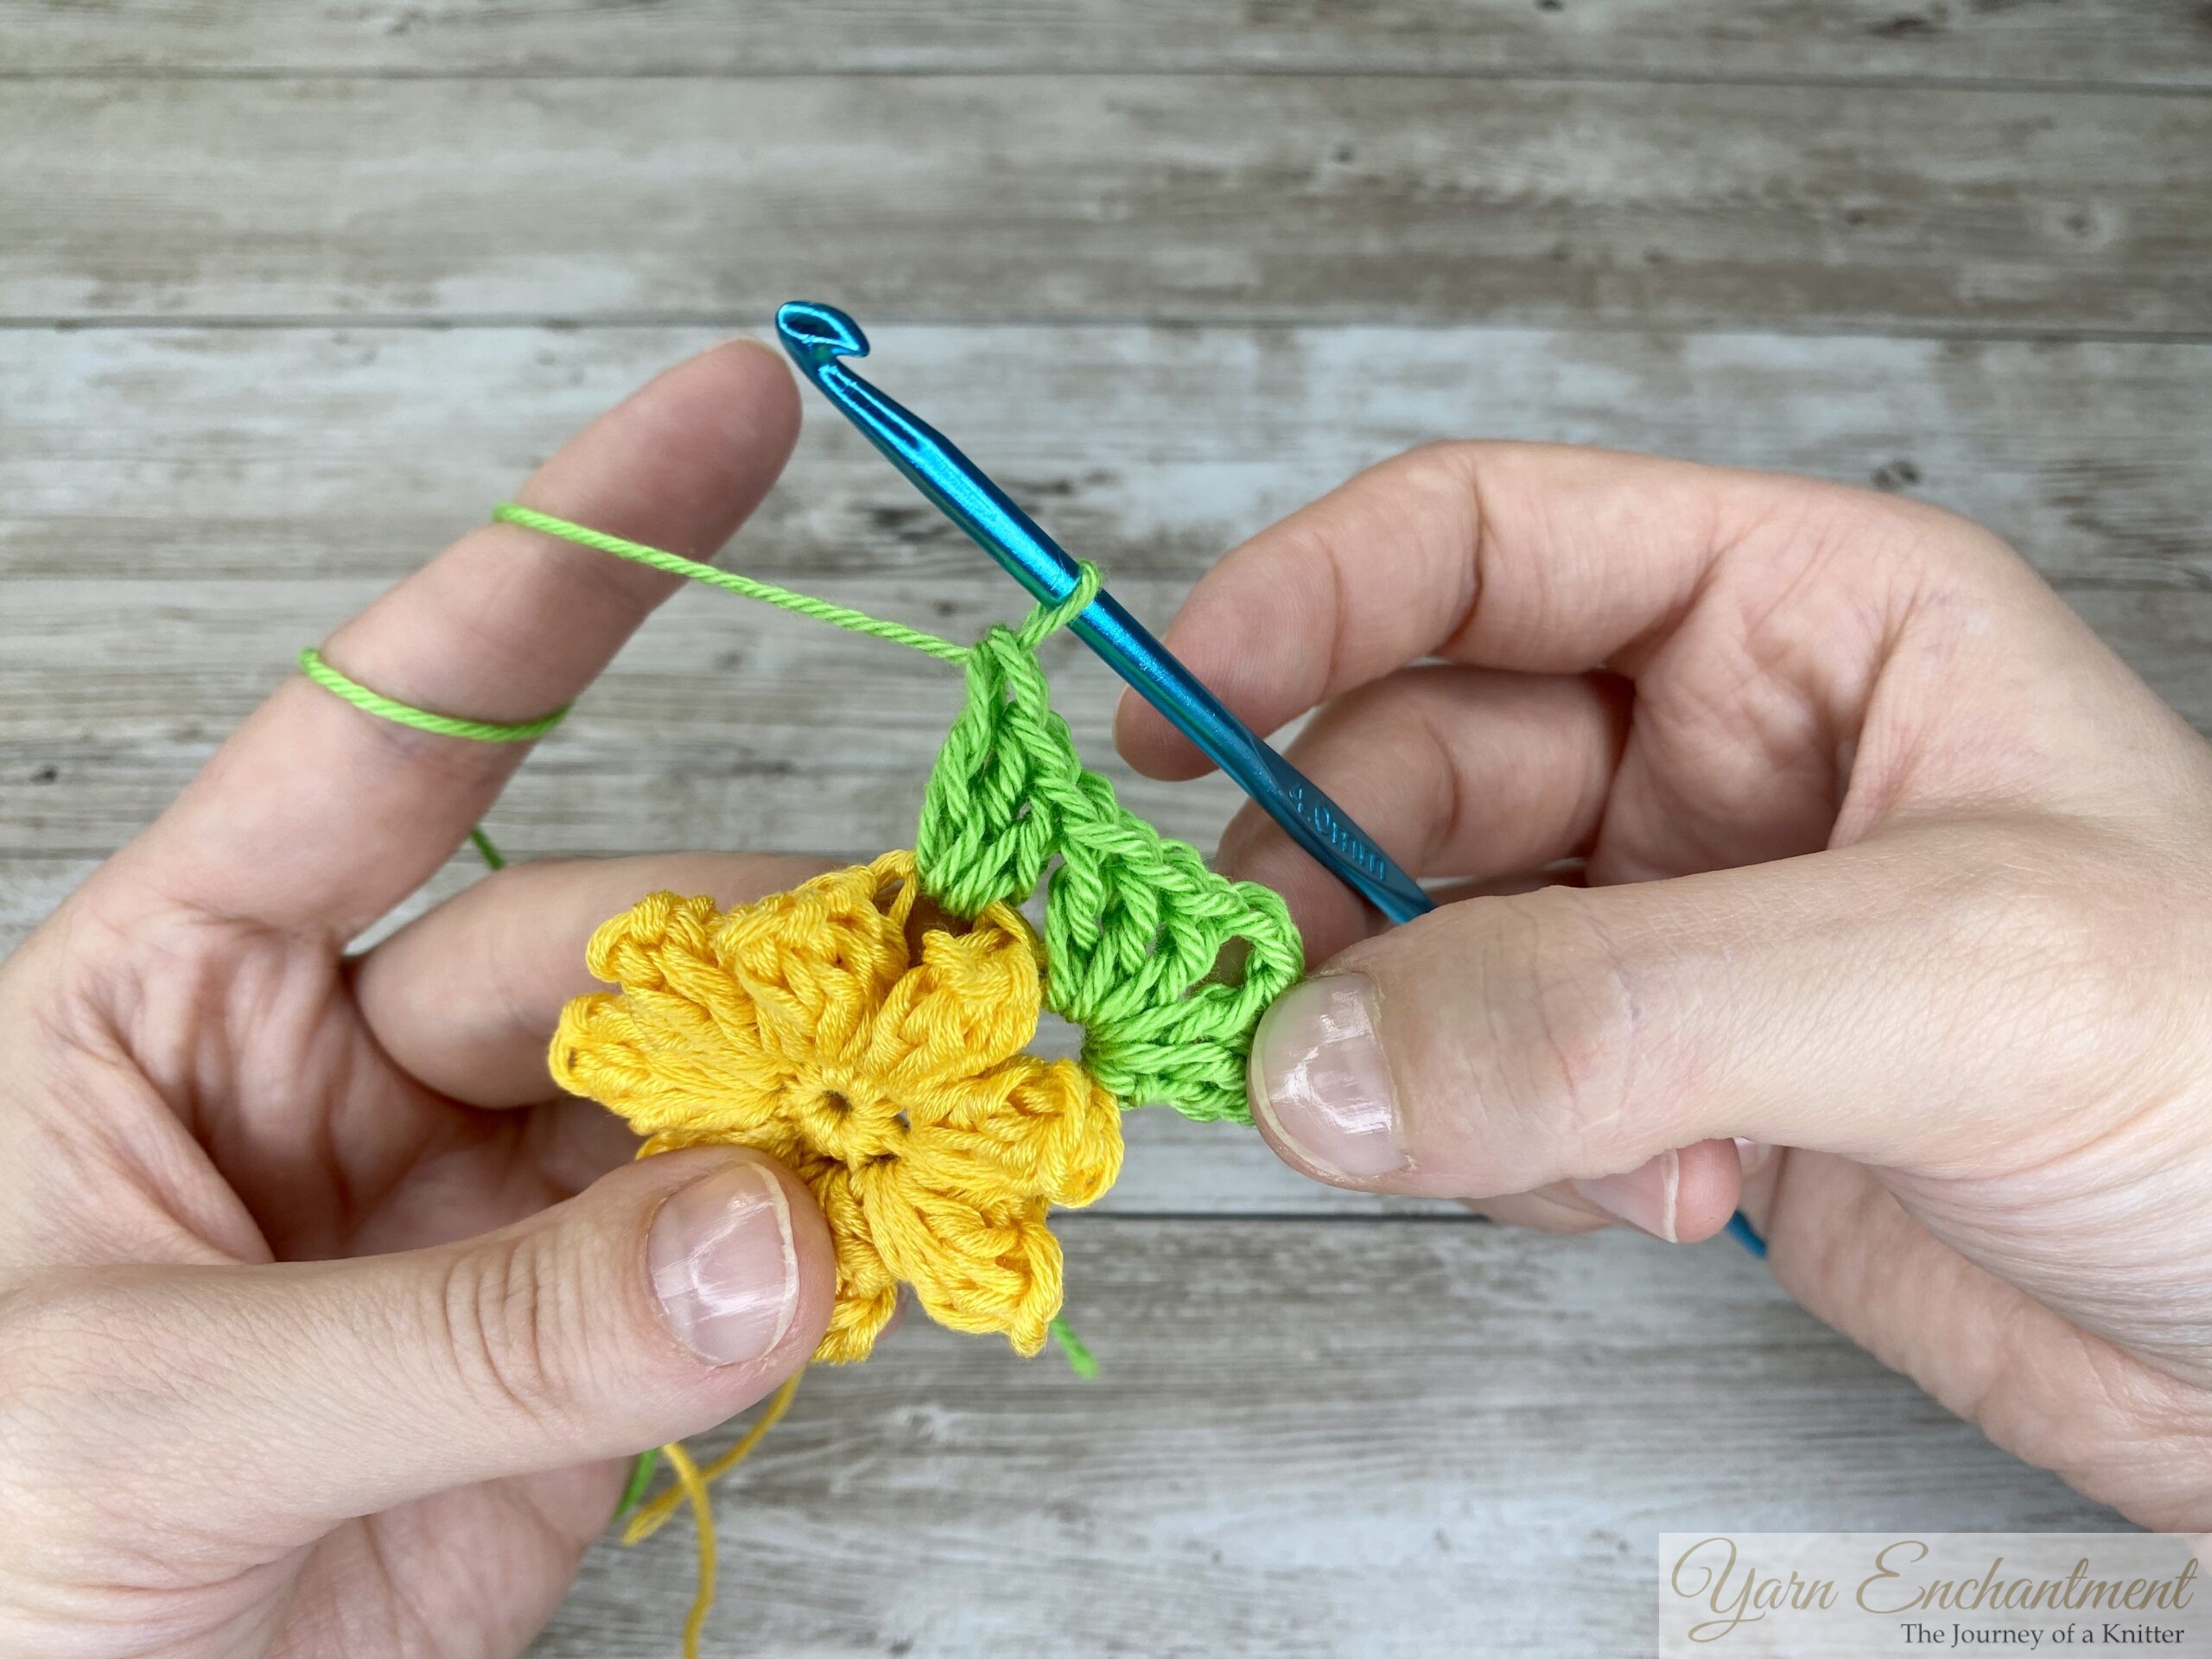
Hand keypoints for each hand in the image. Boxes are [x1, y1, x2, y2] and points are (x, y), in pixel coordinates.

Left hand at [0, 342, 838, 1656]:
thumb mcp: (158, 1421)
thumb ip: (471, 1336)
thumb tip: (770, 1239)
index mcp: (185, 997)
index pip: (395, 731)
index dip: (566, 560)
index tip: (731, 409)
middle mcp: (350, 1068)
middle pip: (612, 941)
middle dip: (778, 949)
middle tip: (940, 982)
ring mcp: (483, 1207)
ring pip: (711, 1096)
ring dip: (845, 1100)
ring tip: (972, 1108)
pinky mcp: (588, 1346)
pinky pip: (754, 1258)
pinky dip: (858, 1242)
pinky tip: (929, 1226)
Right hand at [1117, 443, 2211, 1529]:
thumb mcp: (1947, 986)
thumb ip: (1614, 1010)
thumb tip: (1313, 1058)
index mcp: (1799, 617)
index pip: (1481, 547)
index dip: (1304, 604)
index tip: (1162, 715)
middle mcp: (1720, 756)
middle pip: (1411, 763)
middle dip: (1330, 880)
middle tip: (1269, 998)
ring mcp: (1681, 928)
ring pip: (1422, 941)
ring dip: (1422, 1044)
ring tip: (1548, 1139)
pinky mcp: (1668, 1090)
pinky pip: (1477, 1087)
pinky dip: (1503, 1155)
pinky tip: (1655, 1199)